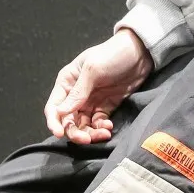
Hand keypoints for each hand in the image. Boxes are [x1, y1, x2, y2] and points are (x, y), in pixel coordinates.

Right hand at [44, 29, 153, 144]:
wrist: (140, 53)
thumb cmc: (113, 54)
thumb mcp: (93, 70)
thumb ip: (78, 93)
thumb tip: (61, 113)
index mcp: (67, 82)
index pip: (54, 107)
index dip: (54, 122)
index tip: (59, 133)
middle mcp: (75, 94)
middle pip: (68, 121)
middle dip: (75, 132)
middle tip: (87, 139)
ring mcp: (90, 102)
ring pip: (83, 126)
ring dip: (90, 133)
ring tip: (104, 133)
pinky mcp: (105, 108)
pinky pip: (98, 124)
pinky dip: (101, 129)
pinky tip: (109, 127)